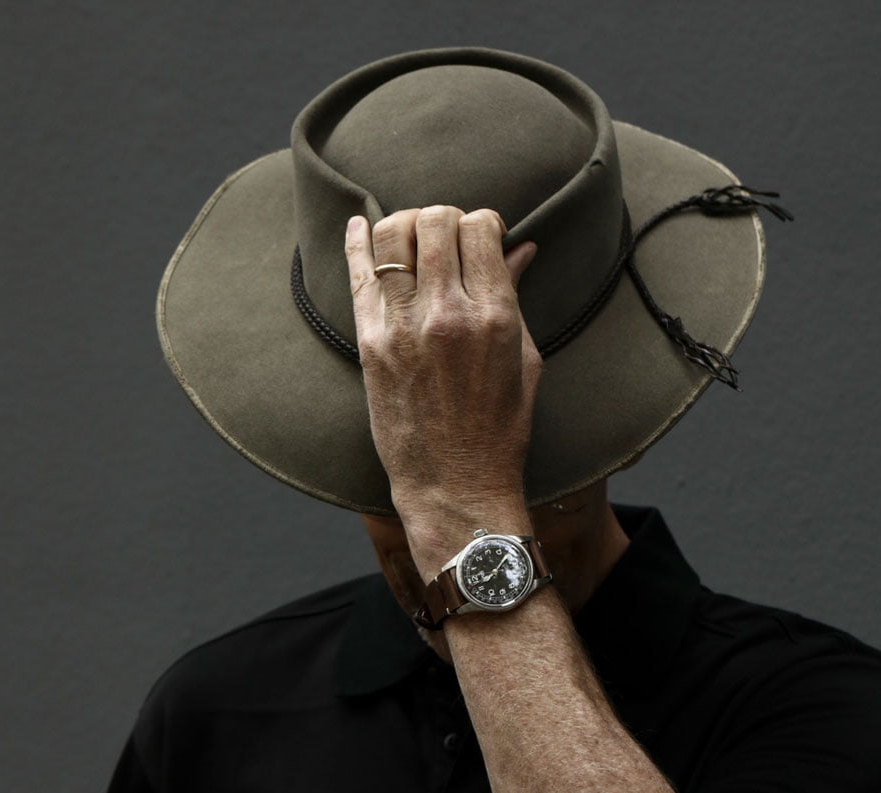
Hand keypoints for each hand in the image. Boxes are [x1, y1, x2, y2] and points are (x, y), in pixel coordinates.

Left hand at [345, 206, 538, 569]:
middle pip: (435, 221)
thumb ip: (516, 298)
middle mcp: (447, 315)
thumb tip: (520, 248)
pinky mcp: (371, 345)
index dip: (483, 222)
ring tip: (412, 240)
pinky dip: (356, 242)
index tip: (483, 237)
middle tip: (447, 239)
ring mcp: (404, 328)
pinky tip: (358, 227)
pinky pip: (357, 274)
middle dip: (444, 218)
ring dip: (404, 226)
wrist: (455, 485)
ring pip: (392, 235)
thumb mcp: (524, 361)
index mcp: (495, 316)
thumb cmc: (499, 430)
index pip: (480, 227)